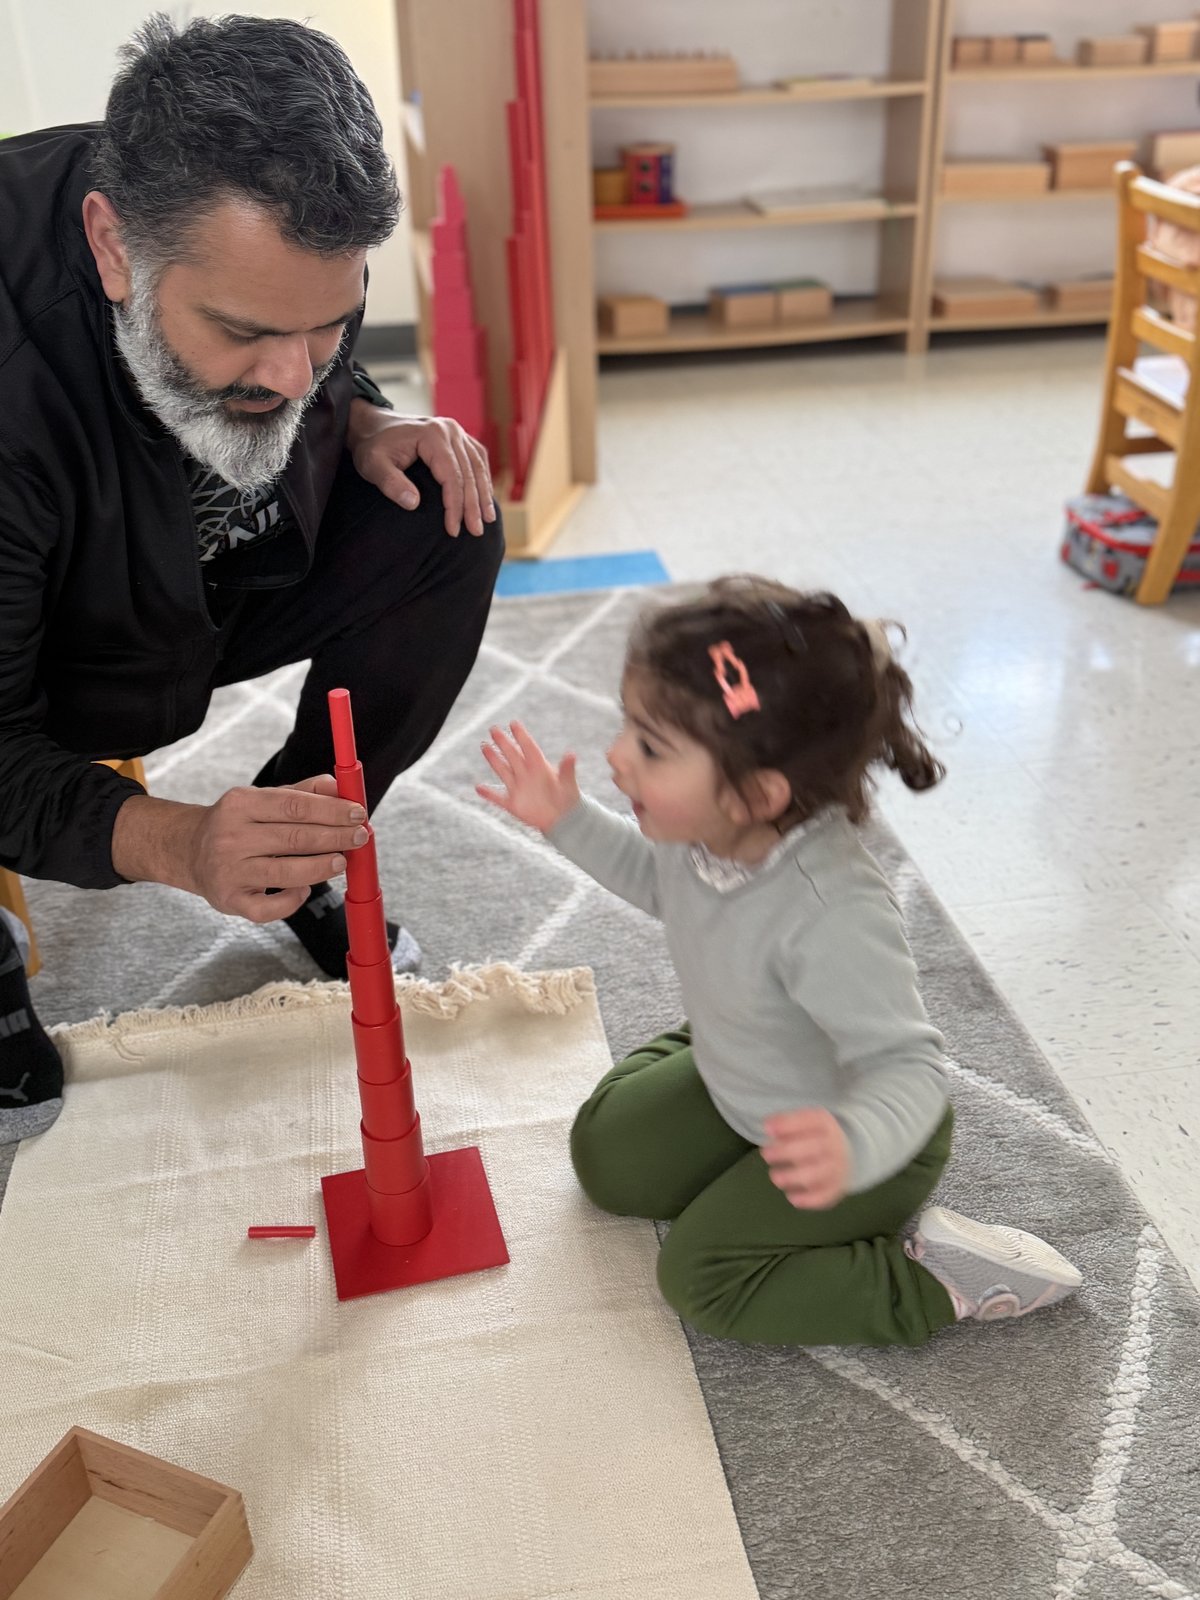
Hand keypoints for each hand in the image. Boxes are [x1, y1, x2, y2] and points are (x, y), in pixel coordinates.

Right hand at [111, 776, 370, 922]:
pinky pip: (269, 908)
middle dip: (334, 838)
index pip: (294, 806)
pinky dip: (293, 900)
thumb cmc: (236, 824)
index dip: (331, 810)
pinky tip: (305, 888)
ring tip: (341, 861)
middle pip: (294, 838)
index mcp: (239, 804)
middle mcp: (230, 837)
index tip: (358, 814)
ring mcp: (229, 871)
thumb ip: (300, 793)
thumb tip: (338, 786)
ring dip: (321, 868)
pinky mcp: (230, 901)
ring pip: (286, 873)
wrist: (188, 852)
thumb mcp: (260, 799)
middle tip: (360, 837)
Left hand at [348, 406, 495, 536]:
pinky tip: (484, 497)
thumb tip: (414, 504)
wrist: (372, 425)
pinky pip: (477, 458)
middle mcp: (449, 430)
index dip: (454, 505)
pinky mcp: (458, 436)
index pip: (451, 476)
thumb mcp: (373, 465)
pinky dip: (482, 478)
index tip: (453, 530)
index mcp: (432, 435)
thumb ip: (391, 483)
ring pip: (478, 465)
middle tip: (476, 531)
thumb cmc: (372, 446)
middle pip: (469, 472)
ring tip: (488, 519)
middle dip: (473, 505)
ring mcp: (456, 431)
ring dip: (483, 494)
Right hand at [476, 721, 580, 833]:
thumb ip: (567, 769)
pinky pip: (498, 798)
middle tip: (494, 729)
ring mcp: (519, 788)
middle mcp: (527, 774)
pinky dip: (488, 794)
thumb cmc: (569, 799)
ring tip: (484, 746)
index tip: (513, 723)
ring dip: (493, 759)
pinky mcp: (514, 804)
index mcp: (540, 767)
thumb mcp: (568, 783)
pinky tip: (478, 788)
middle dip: (503, 742)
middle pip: (512, 755)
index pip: (528, 748)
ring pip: (503, 771)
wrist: (565, 820)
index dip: (521, 736)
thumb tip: (571, 754)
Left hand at [761, 1108, 850, 1209]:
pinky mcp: (836, 1190)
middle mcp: (835, 1145)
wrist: (846, 1155)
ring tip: (775, 1177)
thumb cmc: (814, 1136)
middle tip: (766, 1154)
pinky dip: (806, 1200)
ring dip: (792, 1177)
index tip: (767, 1129)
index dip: (788, 1125)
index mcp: (825, 1124)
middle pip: (813, 1148)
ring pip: (816, 1175)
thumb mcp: (803, 1122)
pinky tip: (791, 1196)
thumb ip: (786, 1122)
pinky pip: (823, 1197)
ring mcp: (837, 1169)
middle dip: (785, 1152)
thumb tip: (769, 1126)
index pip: (810, 1121)